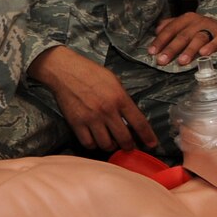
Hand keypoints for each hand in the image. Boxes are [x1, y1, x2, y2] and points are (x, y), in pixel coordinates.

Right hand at [29, 44, 155, 151]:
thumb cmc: (90, 72)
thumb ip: (123, 99)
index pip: (139, 123)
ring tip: (110, 142)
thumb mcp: (114, 81)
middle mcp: (107, 111)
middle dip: (129, 146)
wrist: (64, 70)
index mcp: (119, 98)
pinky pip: (88, 143)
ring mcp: (91, 118)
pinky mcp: (76, 123)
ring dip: (111, 146)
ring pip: (106, 144)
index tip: (152, 144)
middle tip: (128, 145)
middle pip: (124, 139)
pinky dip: (93, 145)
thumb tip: (130, 117)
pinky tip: (95, 139)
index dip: (148, 137)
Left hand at [150, 12, 216, 66]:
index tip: (152, 52)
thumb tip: (155, 32)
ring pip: (198, 38)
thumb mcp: (186, 26)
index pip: (170, 30)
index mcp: (186, 19)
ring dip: (189, 50)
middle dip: (171, 49)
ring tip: (181, 61)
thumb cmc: (202, 30)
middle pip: (182, 36)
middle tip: (162, 61)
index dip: (160, 41)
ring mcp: (212, 27)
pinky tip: (204, 54)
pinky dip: (211, 47)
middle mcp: (198, 21)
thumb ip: (171, 27)